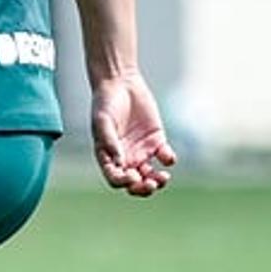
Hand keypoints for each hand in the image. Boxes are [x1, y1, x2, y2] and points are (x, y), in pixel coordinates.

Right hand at [91, 71, 175, 196]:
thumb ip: (109, 142)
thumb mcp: (102, 122)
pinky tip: (167, 156)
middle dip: (142, 188)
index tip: (132, 175)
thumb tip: (119, 163)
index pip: (115, 179)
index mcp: (108, 157)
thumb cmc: (104, 103)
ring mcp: (141, 151)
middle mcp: (125, 158)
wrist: (120, 83)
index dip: (123, 182)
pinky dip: (168, 160)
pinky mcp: (156, 141)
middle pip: (134, 183)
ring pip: (150, 175)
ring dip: (157, 181)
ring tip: (163, 178)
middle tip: (150, 184)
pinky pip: (164, 157)